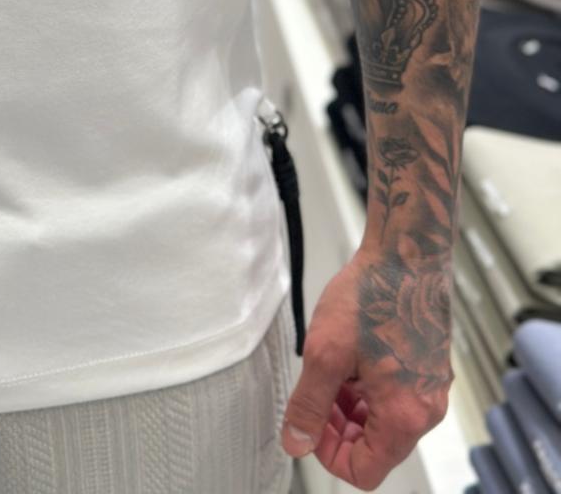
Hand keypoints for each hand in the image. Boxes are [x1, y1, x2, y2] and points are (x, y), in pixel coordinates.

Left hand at [280, 248, 452, 490]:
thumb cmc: (372, 297)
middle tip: (313, 392)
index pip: (364, 472)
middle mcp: (425, 411)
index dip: (328, 454)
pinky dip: (367, 390)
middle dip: (337, 429)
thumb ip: (309, 404)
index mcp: (405, 416)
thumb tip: (295, 444)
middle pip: (374, 449)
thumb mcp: (325, 353)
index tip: (308, 421)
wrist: (408, 254)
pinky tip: (348, 359)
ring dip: (349, 408)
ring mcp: (430, 390)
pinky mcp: (428, 370)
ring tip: (328, 370)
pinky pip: (394, 399)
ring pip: (382, 423)